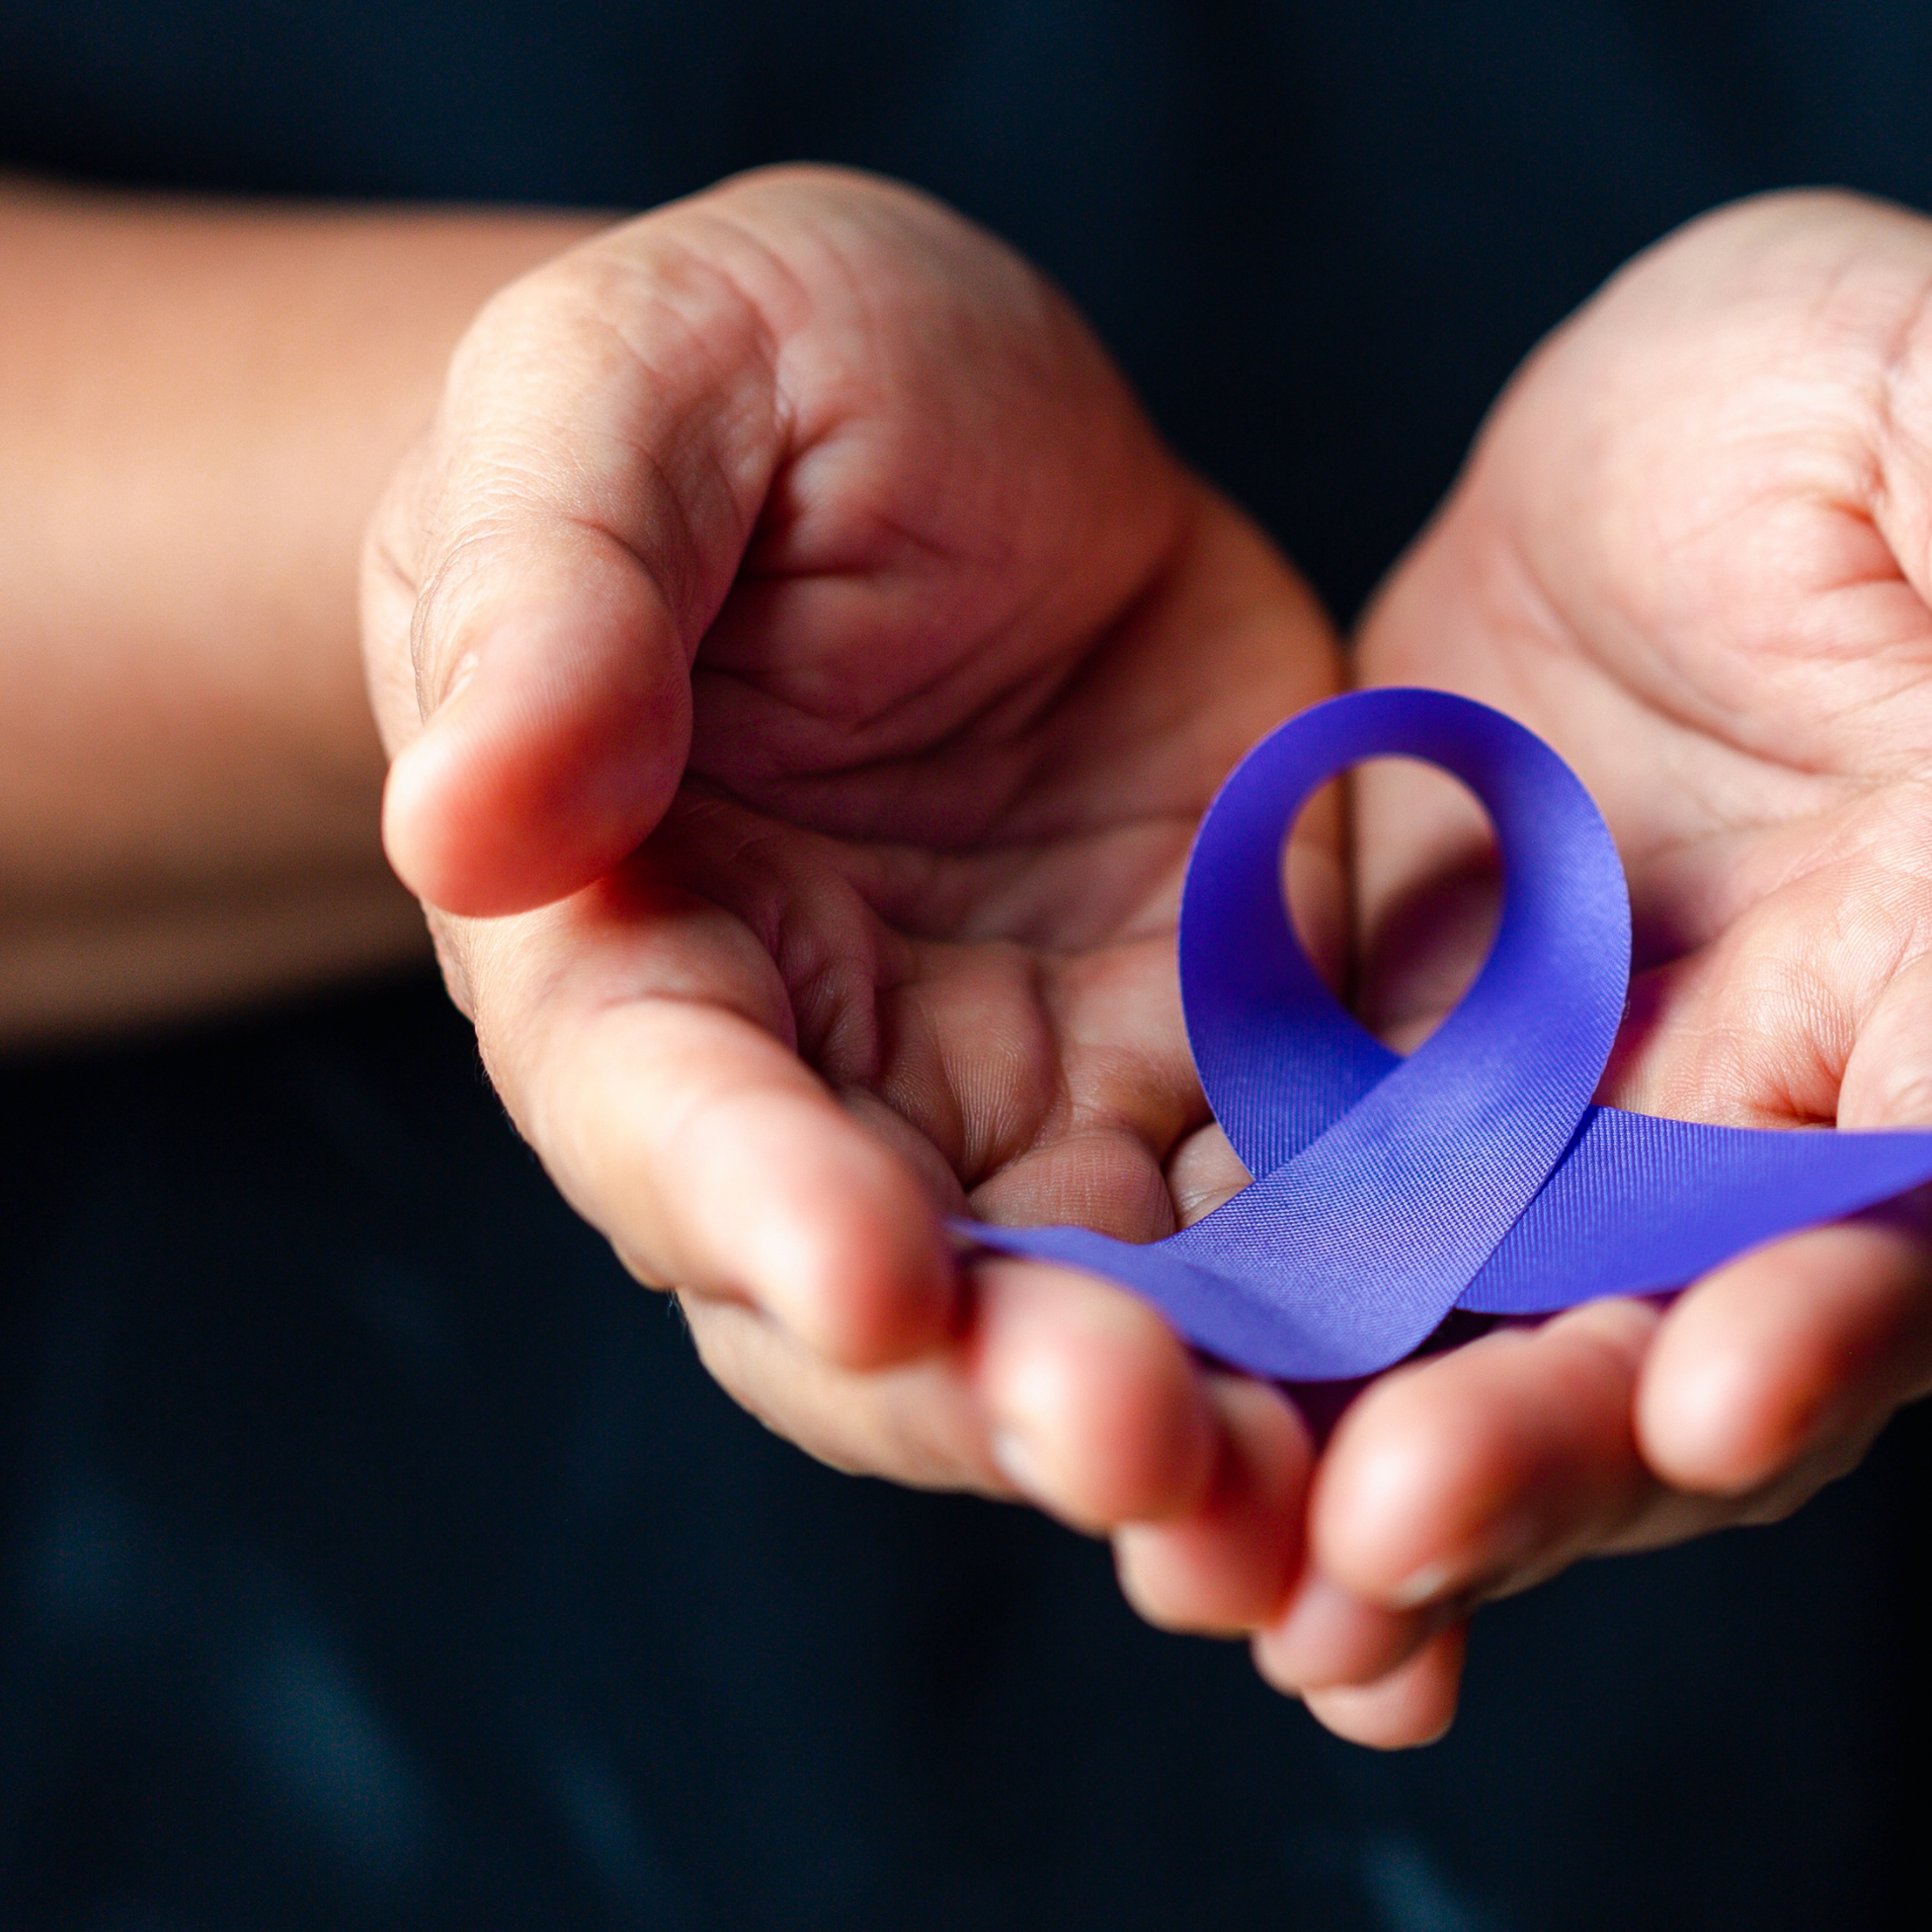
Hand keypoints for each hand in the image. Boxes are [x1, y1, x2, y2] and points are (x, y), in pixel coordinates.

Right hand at [365, 166, 1334, 1613]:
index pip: (665, 1110)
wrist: (973, 424)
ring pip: (1109, 1331)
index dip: (752, 1202)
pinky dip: (1372, 1375)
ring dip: (1209, 1452)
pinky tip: (1461, 1495)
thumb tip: (470, 819)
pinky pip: (1306, 1248)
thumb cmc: (751, 382)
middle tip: (1148, 1456)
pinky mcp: (1231, 1080)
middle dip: (1012, 1394)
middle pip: (895, 1304)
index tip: (868, 1279)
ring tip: (1328, 1549)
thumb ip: (551, 587)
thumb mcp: (634, 390)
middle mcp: (827, 1083)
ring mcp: (1039, 1103)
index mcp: (630, 944)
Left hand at [1232, 191, 1931, 1743]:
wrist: (1709, 460)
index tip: (1731, 1393)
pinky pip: (1333, 1263)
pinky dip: (1243, 1367)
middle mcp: (1795, 1110)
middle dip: (1561, 1452)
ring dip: (1368, 1483)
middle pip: (1706, 1330)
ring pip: (1498, 1349)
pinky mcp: (1420, 1104)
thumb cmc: (1906, 405)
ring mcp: (1598, 1130)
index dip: (1864, 1303)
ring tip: (1213, 1579)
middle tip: (1386, 1542)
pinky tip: (1112, 1454)